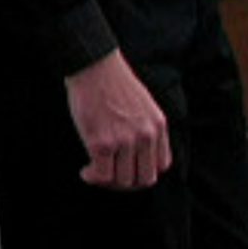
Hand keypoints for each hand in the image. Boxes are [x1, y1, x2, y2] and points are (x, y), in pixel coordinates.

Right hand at [63, 50, 169, 189]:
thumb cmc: (112, 81)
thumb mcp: (144, 104)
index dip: (145, 172)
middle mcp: (145, 136)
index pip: (162, 165)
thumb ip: (146, 127)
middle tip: (111, 176)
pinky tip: (86, 172)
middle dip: (127, 183)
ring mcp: (124, 141)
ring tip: (96, 173)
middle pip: (144, 178)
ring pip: (123, 180)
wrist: (93, 66)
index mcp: (157, 126)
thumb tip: (136, 151)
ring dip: (108, 181)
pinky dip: (92, 177)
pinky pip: (101, 174)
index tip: (129, 169)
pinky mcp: (101, 143)